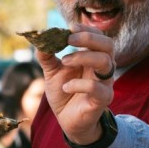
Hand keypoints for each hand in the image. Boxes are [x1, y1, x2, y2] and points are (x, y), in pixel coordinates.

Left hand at [37, 28, 115, 145]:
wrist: (67, 120)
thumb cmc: (64, 93)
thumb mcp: (52, 72)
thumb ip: (46, 56)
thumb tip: (39, 38)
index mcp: (92, 58)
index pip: (98, 37)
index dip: (86, 29)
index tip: (69, 27)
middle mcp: (102, 68)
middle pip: (108, 45)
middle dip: (89, 38)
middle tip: (69, 39)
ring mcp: (104, 83)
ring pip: (105, 62)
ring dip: (82, 57)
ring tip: (64, 61)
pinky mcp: (102, 99)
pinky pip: (97, 88)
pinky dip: (79, 84)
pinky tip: (66, 87)